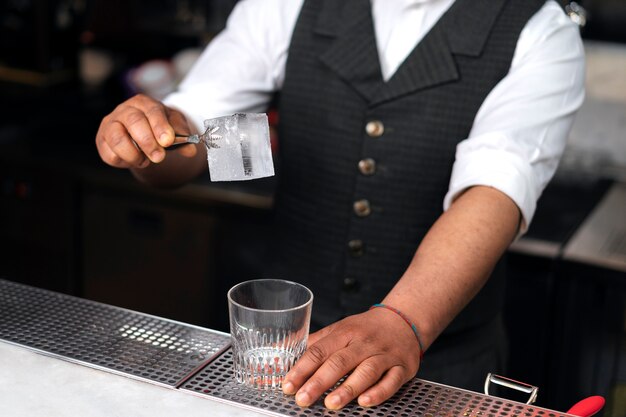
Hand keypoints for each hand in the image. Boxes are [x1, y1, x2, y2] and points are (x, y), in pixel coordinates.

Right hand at [96, 94, 196, 168]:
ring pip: (117, 139)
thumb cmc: (158, 128)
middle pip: (134, 123)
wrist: (143, 134)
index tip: (167, 141)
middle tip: (159, 157)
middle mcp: (125, 110)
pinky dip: (124, 161)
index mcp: (144, 103)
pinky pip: (109, 154)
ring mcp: (110, 124)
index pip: (152, 111)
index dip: (160, 127)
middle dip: (148, 143)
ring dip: (134, 154)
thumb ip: (183, 137)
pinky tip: (134, 160)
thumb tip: (191, 150)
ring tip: (145, 160)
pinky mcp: (102, 141)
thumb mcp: (174, 127)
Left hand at [282, 308, 421, 408]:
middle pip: (339, 362)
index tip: (288, 385)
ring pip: (365, 371)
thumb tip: (281, 355)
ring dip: (347, 388)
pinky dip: (379, 392)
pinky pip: (391, 381)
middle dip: (319, 381)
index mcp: (344, 333)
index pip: (319, 350)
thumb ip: (314, 344)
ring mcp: (383, 355)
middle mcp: (362, 343)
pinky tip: (365, 401)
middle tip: (303, 399)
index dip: (302, 369)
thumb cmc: (365, 329)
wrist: (403, 320)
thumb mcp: (339, 329)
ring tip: (331, 403)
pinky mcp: (401, 368)